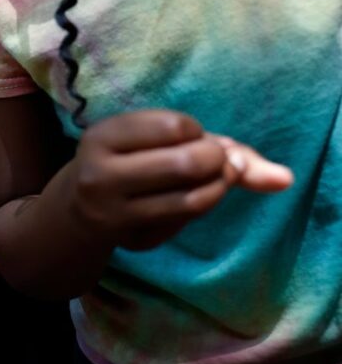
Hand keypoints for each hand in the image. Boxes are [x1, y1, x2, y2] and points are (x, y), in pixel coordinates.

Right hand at [68, 110, 291, 250]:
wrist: (78, 210)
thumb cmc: (130, 162)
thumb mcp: (156, 141)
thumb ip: (222, 147)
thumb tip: (286, 180)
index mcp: (102, 136)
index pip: (176, 125)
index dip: (197, 131)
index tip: (187, 136)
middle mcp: (100, 173)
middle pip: (188, 162)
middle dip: (217, 160)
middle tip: (215, 162)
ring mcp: (112, 211)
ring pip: (192, 198)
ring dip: (219, 187)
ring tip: (215, 179)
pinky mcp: (129, 238)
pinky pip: (185, 220)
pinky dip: (204, 204)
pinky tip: (197, 198)